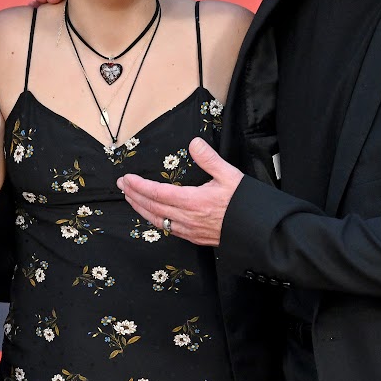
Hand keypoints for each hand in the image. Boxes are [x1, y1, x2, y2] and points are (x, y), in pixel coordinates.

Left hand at [116, 137, 241, 247]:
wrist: (259, 230)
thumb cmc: (245, 203)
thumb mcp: (229, 175)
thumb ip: (209, 159)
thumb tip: (194, 143)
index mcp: (194, 201)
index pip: (158, 193)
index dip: (139, 186)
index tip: (127, 178)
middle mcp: (187, 218)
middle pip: (152, 207)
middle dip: (134, 195)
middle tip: (121, 185)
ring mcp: (189, 230)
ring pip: (157, 220)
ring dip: (140, 208)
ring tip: (129, 198)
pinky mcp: (194, 237)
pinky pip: (167, 228)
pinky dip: (154, 219)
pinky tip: (151, 214)